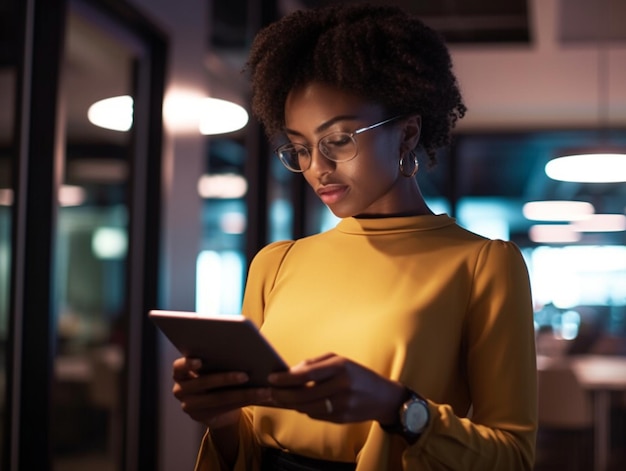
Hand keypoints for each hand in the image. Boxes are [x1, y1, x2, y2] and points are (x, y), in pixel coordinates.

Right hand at [172, 357, 272, 428]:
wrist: (213, 405)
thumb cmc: (213, 375)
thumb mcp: (210, 367)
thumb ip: (216, 359)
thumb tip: (241, 345)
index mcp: (180, 373)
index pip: (178, 367)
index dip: (187, 364)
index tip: (199, 361)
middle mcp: (180, 390)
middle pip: (203, 383)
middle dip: (226, 378)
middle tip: (246, 375)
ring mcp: (190, 405)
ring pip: (219, 399)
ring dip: (243, 393)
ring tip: (263, 390)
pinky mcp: (203, 417)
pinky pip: (227, 408)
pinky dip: (246, 401)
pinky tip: (260, 396)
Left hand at [267, 353, 405, 424]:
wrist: (383, 397)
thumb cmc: (357, 374)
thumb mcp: (340, 360)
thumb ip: (315, 364)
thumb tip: (290, 372)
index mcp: (341, 367)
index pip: (307, 373)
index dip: (286, 377)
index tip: (271, 378)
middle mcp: (342, 386)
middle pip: (303, 394)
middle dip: (282, 394)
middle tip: (268, 392)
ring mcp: (342, 404)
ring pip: (307, 407)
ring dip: (290, 403)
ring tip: (278, 398)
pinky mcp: (342, 418)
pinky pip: (316, 415)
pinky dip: (305, 409)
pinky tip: (298, 404)